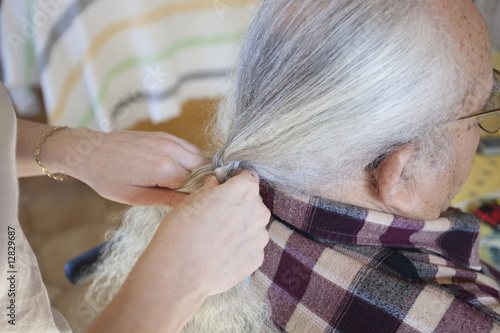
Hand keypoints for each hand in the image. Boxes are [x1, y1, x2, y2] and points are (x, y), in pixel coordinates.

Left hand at [48, 128, 206, 205]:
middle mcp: (171, 150)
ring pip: (200, 156)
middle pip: (204, 168)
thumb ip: (166, 200)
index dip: (194, 196)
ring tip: (178, 183)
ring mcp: (169, 139)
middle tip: (184, 195)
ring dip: (196, 170)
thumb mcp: (135, 196)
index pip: (197, 185)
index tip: (188, 205)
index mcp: (164, 168)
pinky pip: (189, 148)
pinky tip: (175, 170)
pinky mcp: (166, 135)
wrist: (89, 150)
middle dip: (200, 182)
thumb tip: (190, 205)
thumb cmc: (107, 177)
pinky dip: (189, 160)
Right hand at [153, 169, 270, 296]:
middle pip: (252, 203)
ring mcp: (259, 238)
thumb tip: (215, 184)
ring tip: (216, 240)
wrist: (179, 271)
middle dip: (238, 207)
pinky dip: (239, 249)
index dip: (236, 182)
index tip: (226, 189)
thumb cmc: (182, 230)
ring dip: (240, 229)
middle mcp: (259, 212)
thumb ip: (211, 189)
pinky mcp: (256, 259)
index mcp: (244, 190)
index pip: (248, 177)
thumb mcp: (192, 199)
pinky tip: (220, 255)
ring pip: (252, 227)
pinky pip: (250, 248)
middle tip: (216, 217)